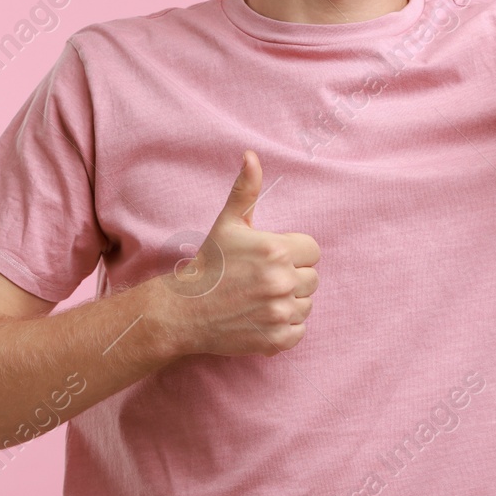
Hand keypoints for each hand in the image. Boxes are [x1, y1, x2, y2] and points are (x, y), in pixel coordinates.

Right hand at [153, 150, 319, 357]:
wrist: (183, 310)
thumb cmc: (209, 263)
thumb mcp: (228, 223)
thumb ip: (246, 189)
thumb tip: (251, 155)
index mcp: (277, 250)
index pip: (313, 251)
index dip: (293, 254)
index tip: (269, 259)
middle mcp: (282, 281)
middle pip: (312, 278)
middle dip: (291, 277)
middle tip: (260, 279)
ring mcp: (279, 313)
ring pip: (306, 304)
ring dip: (289, 302)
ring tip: (259, 298)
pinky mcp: (276, 339)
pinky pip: (299, 331)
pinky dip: (285, 327)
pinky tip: (260, 317)